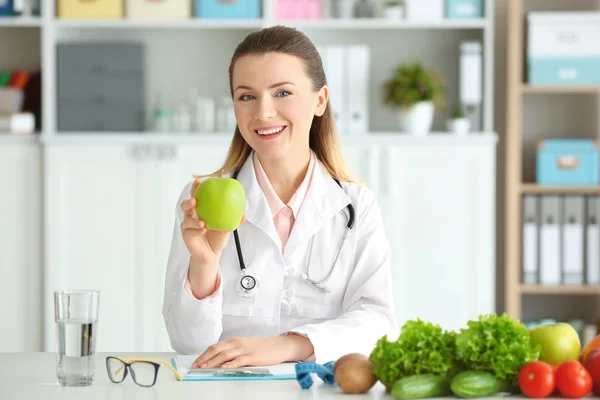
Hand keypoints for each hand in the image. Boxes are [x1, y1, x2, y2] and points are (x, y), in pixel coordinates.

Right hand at [180, 178, 245, 261]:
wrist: (212, 254)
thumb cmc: (217, 238)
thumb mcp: (227, 228)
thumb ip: (233, 221)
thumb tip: (244, 215)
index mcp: (201, 210)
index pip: (197, 196)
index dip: (196, 188)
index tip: (199, 182)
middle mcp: (192, 216)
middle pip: (186, 205)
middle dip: (189, 200)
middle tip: (195, 200)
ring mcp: (188, 225)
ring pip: (186, 217)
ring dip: (193, 217)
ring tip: (201, 221)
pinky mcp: (186, 234)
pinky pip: (189, 229)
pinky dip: (196, 229)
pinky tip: (203, 229)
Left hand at [191, 335, 313, 368]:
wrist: (279, 346)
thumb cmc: (262, 348)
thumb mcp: (244, 346)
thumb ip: (232, 351)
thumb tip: (217, 360)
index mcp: (234, 340)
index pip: (214, 347)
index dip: (203, 355)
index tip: (195, 362)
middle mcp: (237, 343)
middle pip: (217, 350)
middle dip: (204, 358)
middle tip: (195, 366)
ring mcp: (245, 349)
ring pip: (225, 355)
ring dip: (213, 362)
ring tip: (204, 367)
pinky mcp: (252, 357)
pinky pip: (239, 360)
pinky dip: (230, 364)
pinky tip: (223, 368)